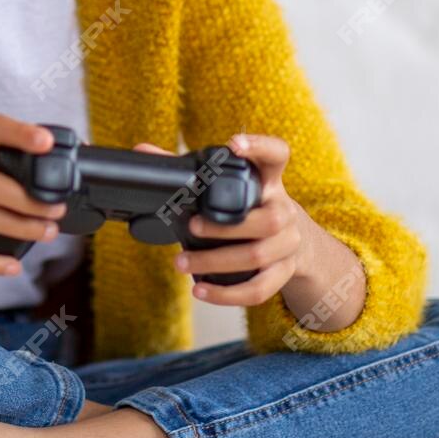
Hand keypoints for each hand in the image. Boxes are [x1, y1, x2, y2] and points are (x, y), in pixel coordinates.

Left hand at [168, 132, 315, 306]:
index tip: (235, 143)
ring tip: (180, 263)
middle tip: (191, 226)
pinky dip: (227, 294)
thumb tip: (142, 150)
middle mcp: (284, 210)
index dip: (259, 147)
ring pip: (256, 255)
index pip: (276, 155)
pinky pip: (260, 289)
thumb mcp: (232, 186)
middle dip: (224, 226)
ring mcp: (287, 243)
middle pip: (267, 219)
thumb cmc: (252, 207)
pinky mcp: (283, 272)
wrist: (296, 243)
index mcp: (269, 181)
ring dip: (214, 262)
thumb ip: (188, 169)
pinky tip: (200, 291)